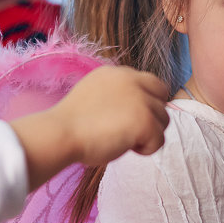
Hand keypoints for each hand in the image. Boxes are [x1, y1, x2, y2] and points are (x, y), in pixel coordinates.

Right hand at [9, 66, 170, 189]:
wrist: (61, 134)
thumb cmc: (72, 124)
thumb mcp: (96, 95)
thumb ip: (117, 95)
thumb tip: (136, 110)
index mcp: (117, 73)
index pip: (151, 83)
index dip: (146, 103)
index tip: (129, 118)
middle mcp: (131, 80)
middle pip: (162, 99)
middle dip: (152, 116)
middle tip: (130, 132)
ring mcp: (140, 99)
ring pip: (163, 121)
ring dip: (147, 135)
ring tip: (122, 140)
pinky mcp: (145, 120)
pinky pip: (159, 140)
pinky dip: (146, 150)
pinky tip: (125, 148)